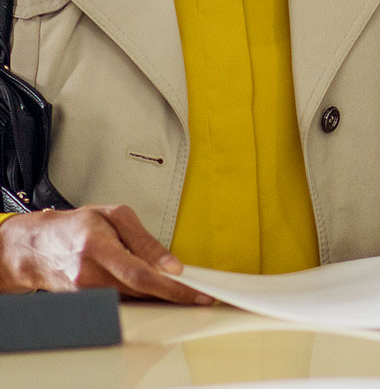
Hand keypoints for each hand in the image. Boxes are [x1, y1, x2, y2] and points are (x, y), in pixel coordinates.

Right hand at [0, 205, 209, 303]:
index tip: (196, 291)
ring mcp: (85, 292)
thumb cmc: (78, 226)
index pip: (140, 274)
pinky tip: (159, 291)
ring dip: (162, 297)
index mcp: (97, 247)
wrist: (38, 246)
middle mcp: (89, 274)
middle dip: (175, 294)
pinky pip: (122, 301)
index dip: (170, 286)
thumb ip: (144, 240)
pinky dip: (144, 297)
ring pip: (134, 299)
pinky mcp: (86, 302)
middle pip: (140, 291)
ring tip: (186, 291)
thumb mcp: (115, 216)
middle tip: (203, 295)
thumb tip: (170, 264)